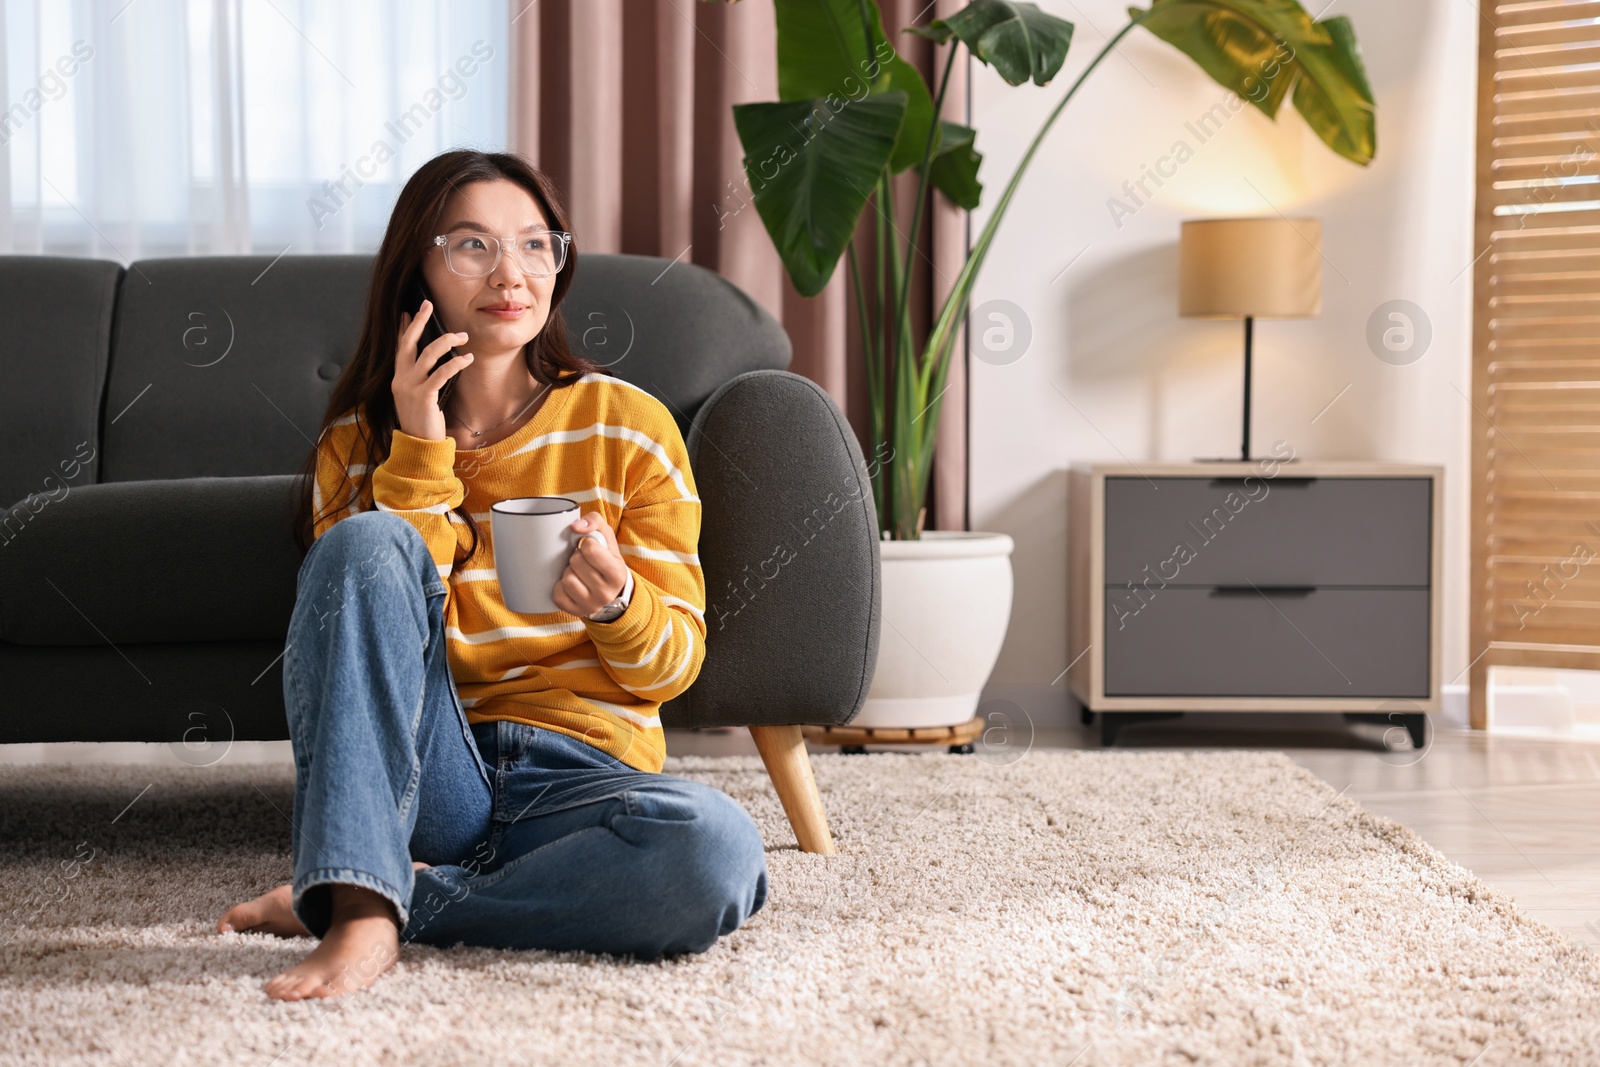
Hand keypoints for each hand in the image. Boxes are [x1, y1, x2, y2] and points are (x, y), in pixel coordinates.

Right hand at [393, 298, 472, 441]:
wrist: (418, 447)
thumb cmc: (422, 422)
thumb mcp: (417, 398)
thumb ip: (420, 381)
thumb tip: (431, 366)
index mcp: (398, 378)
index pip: (400, 347)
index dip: (404, 328)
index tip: (408, 311)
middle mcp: (400, 379)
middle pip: (407, 343)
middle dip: (418, 321)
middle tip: (428, 304)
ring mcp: (410, 387)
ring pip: (427, 355)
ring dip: (446, 342)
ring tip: (463, 336)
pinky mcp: (424, 396)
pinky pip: (440, 373)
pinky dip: (455, 364)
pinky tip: (467, 359)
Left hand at [553, 512, 629, 617]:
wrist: (612, 588)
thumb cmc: (606, 557)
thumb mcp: (606, 536)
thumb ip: (594, 521)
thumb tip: (576, 527)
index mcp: (617, 573)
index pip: (590, 549)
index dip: (585, 544)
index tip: (590, 548)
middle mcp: (606, 593)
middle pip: (575, 563)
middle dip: (576, 558)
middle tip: (583, 561)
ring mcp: (591, 605)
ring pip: (567, 579)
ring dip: (569, 572)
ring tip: (578, 572)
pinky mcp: (577, 612)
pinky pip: (558, 596)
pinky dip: (560, 587)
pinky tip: (571, 585)